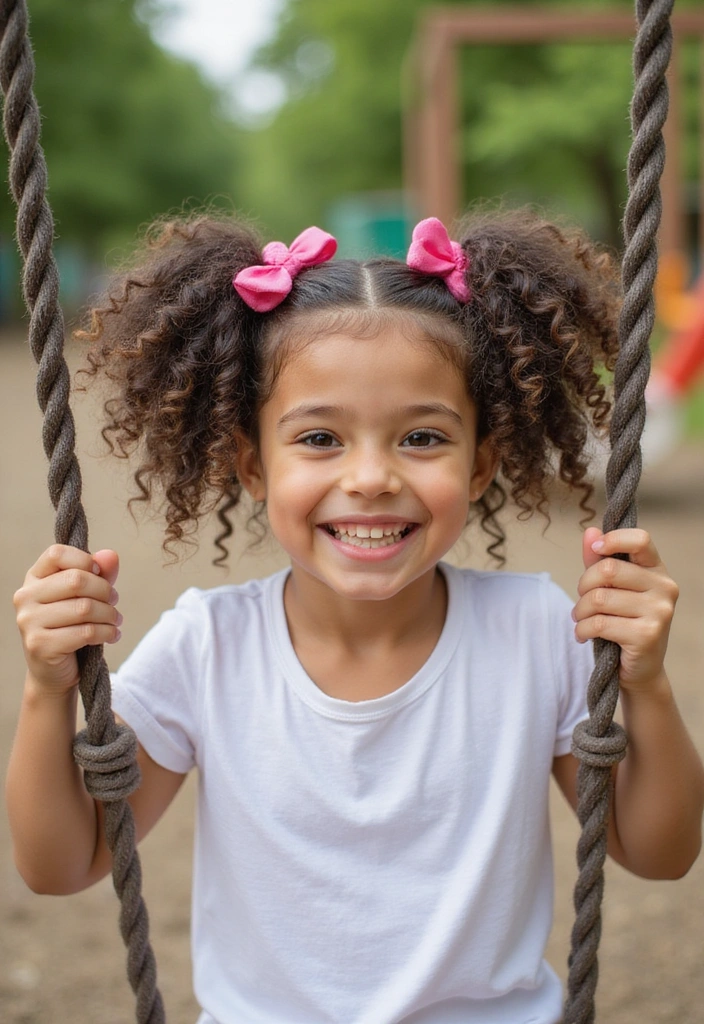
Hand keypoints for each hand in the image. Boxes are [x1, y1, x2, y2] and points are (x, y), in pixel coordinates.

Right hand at [14, 545, 121, 696]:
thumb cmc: (71, 627)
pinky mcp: (40, 645)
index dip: (85, 561)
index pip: (57, 554)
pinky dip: (107, 633)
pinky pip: (85, 632)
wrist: (54, 672)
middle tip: (114, 601)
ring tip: (115, 621)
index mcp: (33, 578)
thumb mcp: (86, 596)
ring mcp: (29, 622)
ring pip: (84, 608)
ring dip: (109, 614)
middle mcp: (25, 597)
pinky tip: (112, 635)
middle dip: (105, 591)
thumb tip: (110, 555)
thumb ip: (99, 573)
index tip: (100, 575)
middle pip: (76, 580)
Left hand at [573, 527, 678, 692]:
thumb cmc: (623, 623)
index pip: (640, 540)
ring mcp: (659, 612)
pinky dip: (582, 630)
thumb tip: (590, 532)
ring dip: (580, 612)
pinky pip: (600, 623)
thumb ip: (600, 561)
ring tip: (581, 620)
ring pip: (600, 598)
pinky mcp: (647, 635)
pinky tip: (583, 635)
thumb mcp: (612, 589)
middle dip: (583, 585)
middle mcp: (665, 587)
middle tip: (581, 602)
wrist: (640, 670)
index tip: (595, 550)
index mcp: (657, 570)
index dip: (613, 540)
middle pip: (609, 569)